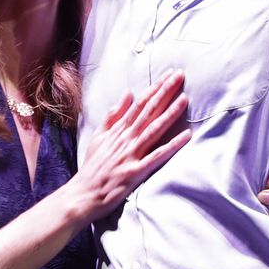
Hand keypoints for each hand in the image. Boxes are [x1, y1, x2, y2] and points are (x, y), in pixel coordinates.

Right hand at [70, 71, 190, 214]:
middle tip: (180, 76)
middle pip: (148, 111)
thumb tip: (128, 94)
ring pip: (153, 129)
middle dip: (165, 92)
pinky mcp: (135, 172)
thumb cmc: (92, 167)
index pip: (140, 104)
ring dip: (169, 114)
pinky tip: (186, 136)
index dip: (156, 88)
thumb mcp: (99, 136)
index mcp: (118, 130)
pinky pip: (157, 156)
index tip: (169, 74)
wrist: (83, 194)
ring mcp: (130, 155)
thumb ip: (113, 115)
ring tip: (184, 99)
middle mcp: (125, 139)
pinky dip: (171, 146)